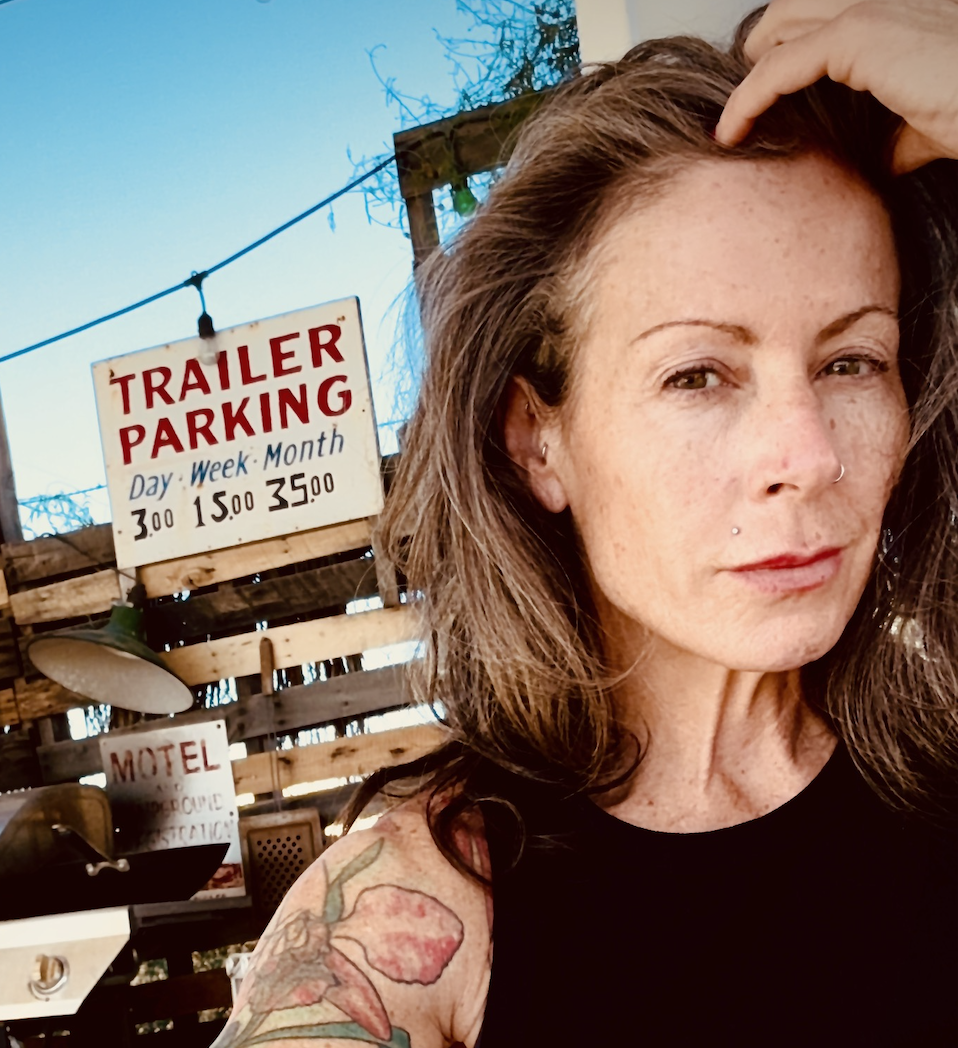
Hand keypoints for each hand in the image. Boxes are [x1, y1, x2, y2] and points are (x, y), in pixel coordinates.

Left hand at [715, 0, 957, 172]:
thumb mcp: (930, 123)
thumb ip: (899, 132)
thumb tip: (877, 161)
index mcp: (903, 12)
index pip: (824, 17)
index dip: (785, 51)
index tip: (760, 102)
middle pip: (792, 11)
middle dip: (760, 52)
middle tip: (740, 108)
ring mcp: (872, 9)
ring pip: (779, 28)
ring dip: (749, 74)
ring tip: (729, 121)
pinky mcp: (859, 35)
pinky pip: (778, 66)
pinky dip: (747, 100)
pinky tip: (731, 132)